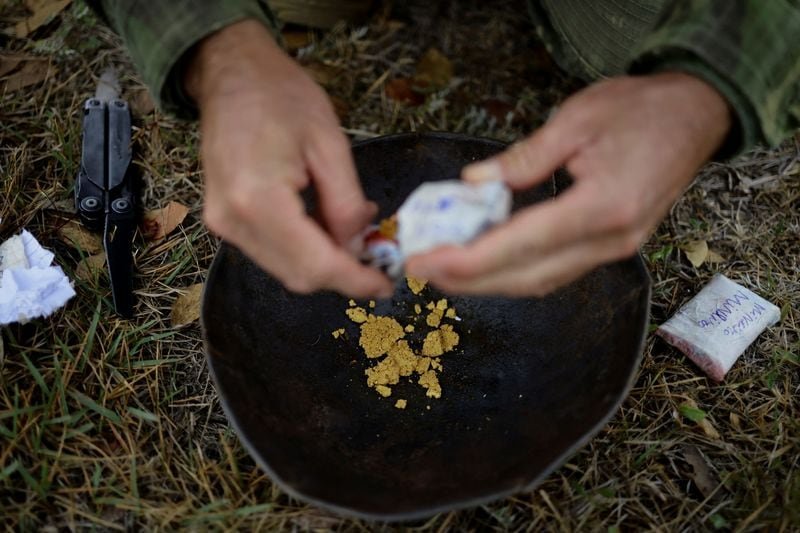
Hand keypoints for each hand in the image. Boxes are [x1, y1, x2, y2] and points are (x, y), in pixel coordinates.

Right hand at [186, 20, 391, 296]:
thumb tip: (358, 247)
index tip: (386, 286)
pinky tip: (326, 228)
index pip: (315, 264)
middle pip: (298, 276)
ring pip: (285, 269)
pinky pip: (271, 252)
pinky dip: (304, 251)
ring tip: (354, 236)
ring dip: (324, 264)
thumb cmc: (282, 96)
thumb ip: (346, 204)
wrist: (230, 73)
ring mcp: (222, 224)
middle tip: (376, 259)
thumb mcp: (330, 144)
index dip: (354, 281)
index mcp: (258, 200)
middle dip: (342, 275)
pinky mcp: (223, 221)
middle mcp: (233, 222)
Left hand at [406, 72, 730, 295]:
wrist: (696, 117)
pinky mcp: (611, 247)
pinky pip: (555, 271)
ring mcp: (614, 249)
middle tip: (420, 269)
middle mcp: (611, 240)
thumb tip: (473, 184)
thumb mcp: (575, 121)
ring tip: (443, 268)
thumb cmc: (640, 110)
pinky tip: (484, 262)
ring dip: (488, 281)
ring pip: (540, 281)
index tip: (427, 262)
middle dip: (468, 279)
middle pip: (527, 276)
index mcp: (603, 206)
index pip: (523, 245)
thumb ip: (522, 160)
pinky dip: (514, 272)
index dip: (469, 260)